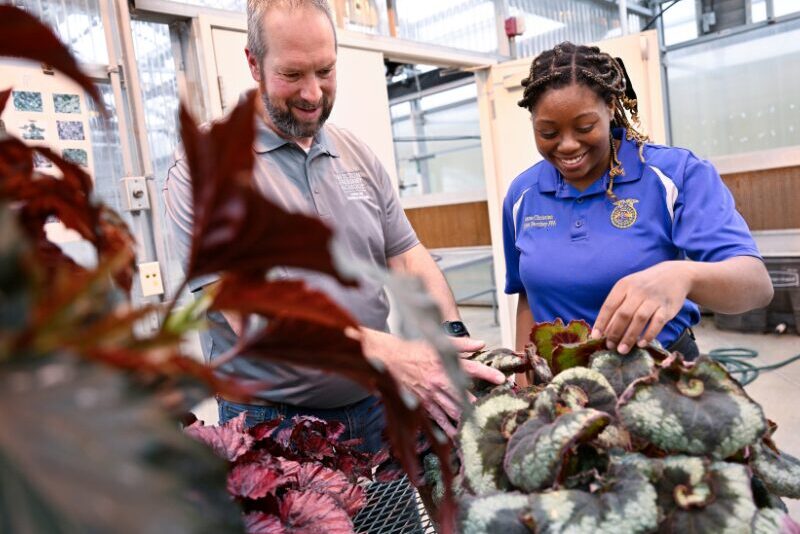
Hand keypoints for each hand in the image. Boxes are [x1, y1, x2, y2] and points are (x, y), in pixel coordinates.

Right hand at [361, 329, 503, 436]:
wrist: (389, 359)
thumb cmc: (414, 350)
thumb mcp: (437, 342)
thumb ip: (461, 344)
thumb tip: (481, 343)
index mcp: (444, 364)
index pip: (472, 368)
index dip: (488, 373)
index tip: (502, 379)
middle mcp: (439, 381)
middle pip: (464, 394)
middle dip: (480, 403)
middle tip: (494, 410)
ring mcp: (431, 395)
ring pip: (453, 409)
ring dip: (466, 418)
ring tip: (481, 427)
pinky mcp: (423, 404)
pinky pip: (438, 419)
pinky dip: (448, 428)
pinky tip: (458, 435)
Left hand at [591, 261, 692, 353]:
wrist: (674, 275)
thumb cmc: (645, 285)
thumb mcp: (629, 288)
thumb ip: (617, 305)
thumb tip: (604, 329)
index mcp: (624, 286)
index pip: (609, 306)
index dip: (601, 322)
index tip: (595, 337)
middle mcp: (637, 291)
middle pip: (623, 314)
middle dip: (614, 332)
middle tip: (610, 346)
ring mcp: (653, 298)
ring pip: (639, 319)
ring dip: (629, 336)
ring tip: (622, 350)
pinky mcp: (667, 307)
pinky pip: (657, 322)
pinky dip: (649, 334)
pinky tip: (642, 344)